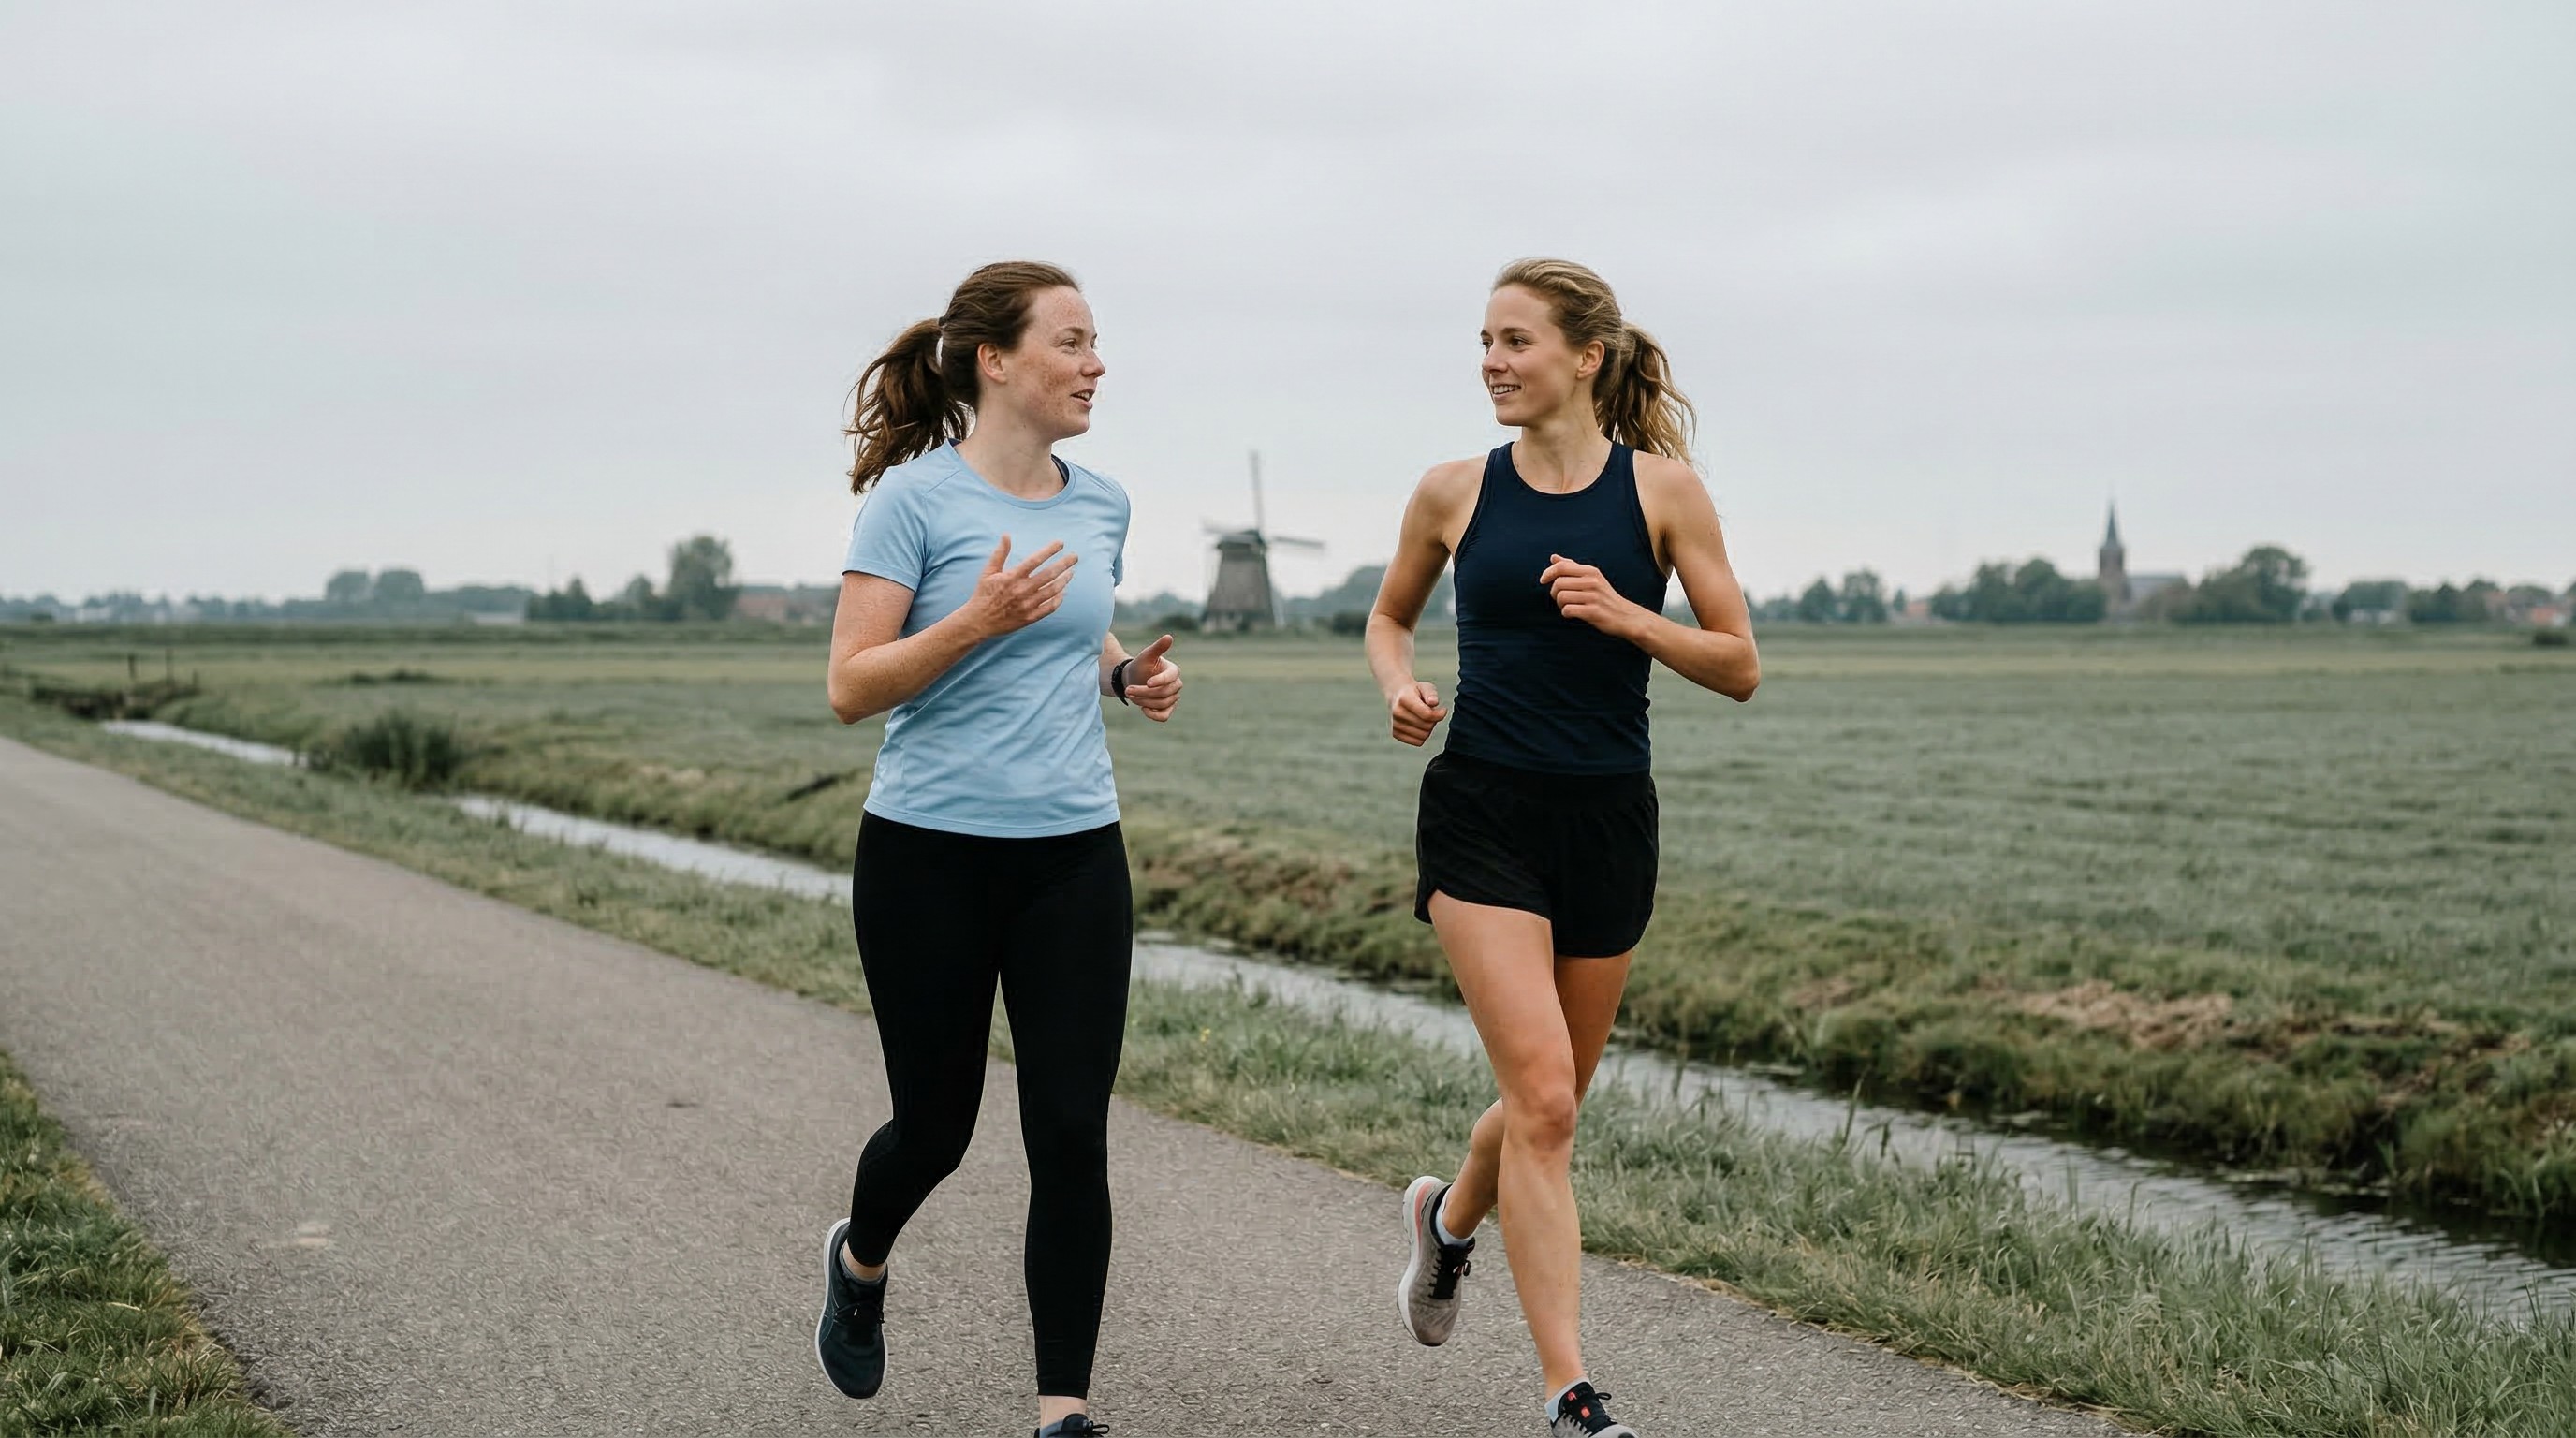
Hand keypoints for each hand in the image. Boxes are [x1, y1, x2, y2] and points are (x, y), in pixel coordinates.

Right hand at [962, 535, 1076, 639]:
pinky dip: (1058, 599)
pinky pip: (1049, 607)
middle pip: (1049, 575)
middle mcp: (1021, 591)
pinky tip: (1063, 591)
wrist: (979, 622)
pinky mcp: (1030, 617)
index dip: (1049, 550)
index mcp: (1011, 577)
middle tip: (1075, 556)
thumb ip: (1000, 553)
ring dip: (1064, 580)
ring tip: (1071, 572)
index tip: (1061, 543)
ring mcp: (1027, 605)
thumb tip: (1006, 535)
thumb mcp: (988, 572)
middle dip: (1064, 564)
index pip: (1035, 560)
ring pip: (1052, 591)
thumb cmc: (984, 594)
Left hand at [1124, 634, 1182, 721]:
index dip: (1161, 680)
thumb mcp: (1146, 655)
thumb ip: (1157, 648)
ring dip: (1144, 701)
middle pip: (1165, 693)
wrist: (1134, 679)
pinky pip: (1164, 716)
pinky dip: (1154, 715)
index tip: (1147, 682)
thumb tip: (1169, 637)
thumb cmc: (1141, 665)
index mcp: (1173, 670)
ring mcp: (1173, 698)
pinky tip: (1143, 709)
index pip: (1172, 677)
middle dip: (1145, 693)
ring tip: (1130, 695)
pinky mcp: (1167, 709)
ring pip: (1162, 704)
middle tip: (1128, 690)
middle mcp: (1176, 685)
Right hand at [1388, 680, 1446, 746]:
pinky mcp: (1395, 733)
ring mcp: (1395, 724)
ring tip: (1424, 718)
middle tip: (1431, 712)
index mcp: (1404, 699)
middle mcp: (1397, 712)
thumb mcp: (1425, 687)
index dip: (1439, 714)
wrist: (1396, 695)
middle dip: (1434, 720)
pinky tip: (1419, 725)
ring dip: (1428, 728)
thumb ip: (1431, 693)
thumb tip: (1434, 702)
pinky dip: (1422, 735)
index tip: (1443, 710)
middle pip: (1427, 726)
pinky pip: (1417, 742)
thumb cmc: (1414, 691)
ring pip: (1423, 736)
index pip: (1427, 715)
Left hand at [1542, 554, 1642, 637]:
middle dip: (1554, 593)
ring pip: (1561, 597)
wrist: (1624, 615)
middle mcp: (1592, 581)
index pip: (1562, 566)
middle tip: (1561, 599)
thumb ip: (1572, 567)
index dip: (1548, 572)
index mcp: (1591, 571)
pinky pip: (1568, 610)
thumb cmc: (1603, 596)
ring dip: (1560, 604)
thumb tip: (1553, 557)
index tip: (1543, 580)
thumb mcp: (1591, 577)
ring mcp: (1593, 597)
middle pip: (1558, 583)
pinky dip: (1566, 613)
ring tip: (1568, 606)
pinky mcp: (1594, 612)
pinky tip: (1573, 614)